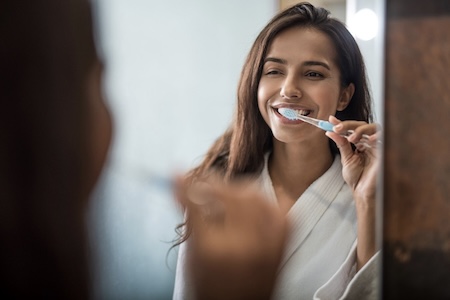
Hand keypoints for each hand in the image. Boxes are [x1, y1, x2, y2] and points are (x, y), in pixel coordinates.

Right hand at [175, 177, 288, 299]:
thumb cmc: (210, 286)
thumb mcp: (192, 256)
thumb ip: (190, 219)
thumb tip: (182, 186)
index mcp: (213, 251)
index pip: (196, 205)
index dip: (184, 185)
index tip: (177, 174)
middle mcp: (243, 246)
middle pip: (230, 196)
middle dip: (214, 184)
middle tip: (205, 185)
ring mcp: (267, 245)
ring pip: (256, 197)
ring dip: (238, 190)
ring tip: (226, 195)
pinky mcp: (282, 244)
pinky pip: (278, 210)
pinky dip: (264, 201)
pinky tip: (251, 204)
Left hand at [326, 115, 381, 269]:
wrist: (363, 192)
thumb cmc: (356, 177)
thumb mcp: (346, 159)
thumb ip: (341, 144)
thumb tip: (330, 132)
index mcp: (360, 143)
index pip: (352, 128)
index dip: (342, 123)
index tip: (330, 120)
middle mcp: (369, 142)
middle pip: (363, 125)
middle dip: (349, 125)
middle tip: (337, 128)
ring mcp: (378, 146)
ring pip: (374, 128)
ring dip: (361, 130)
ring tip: (351, 137)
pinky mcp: (385, 152)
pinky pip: (384, 139)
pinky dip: (376, 137)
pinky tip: (367, 140)